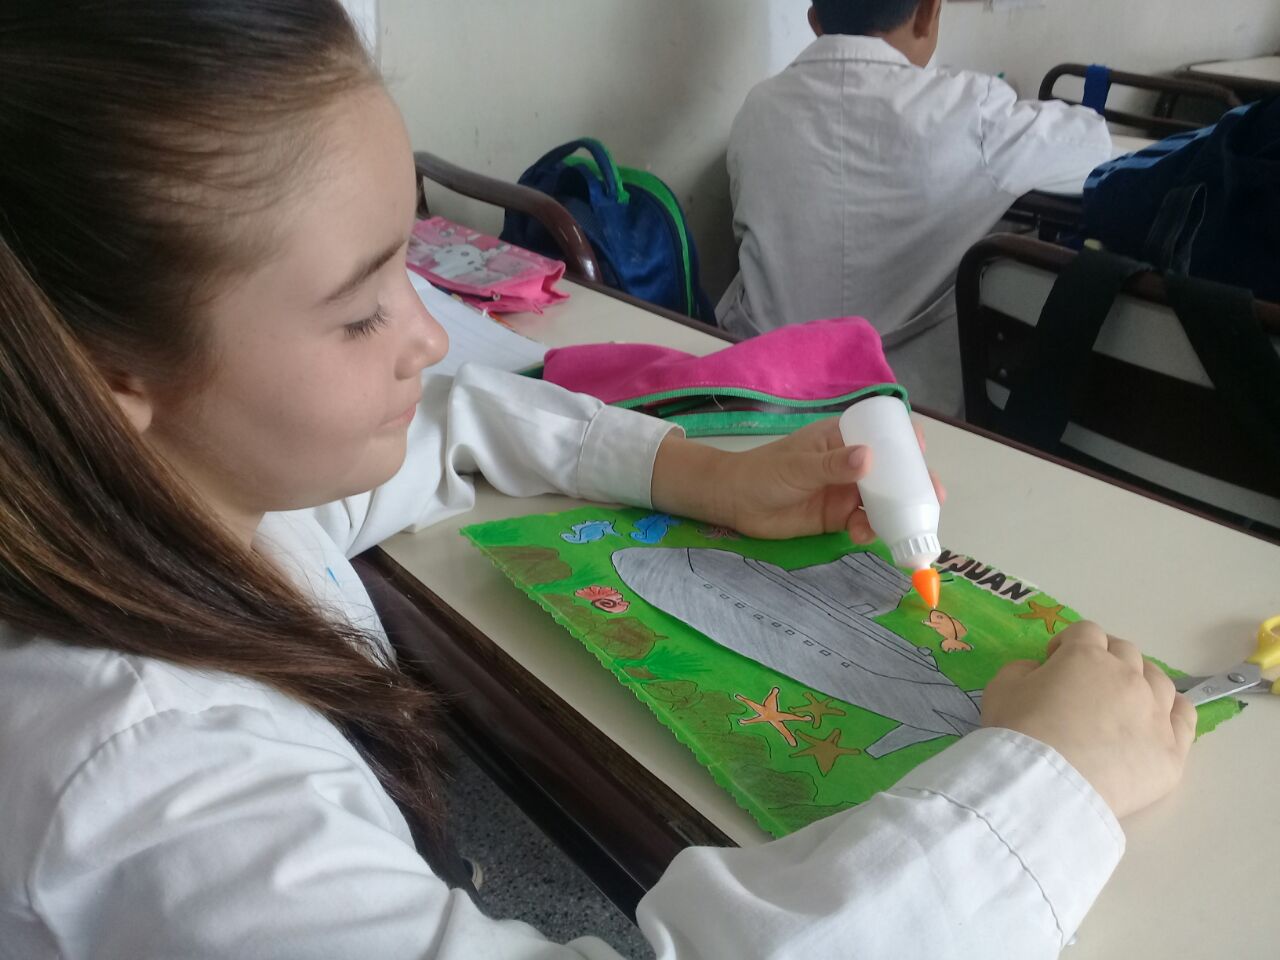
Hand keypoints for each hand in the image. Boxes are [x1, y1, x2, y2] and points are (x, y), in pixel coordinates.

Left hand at [651, 418, 943, 540]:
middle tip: (932, 498)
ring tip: (908, 526)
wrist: (733, 502)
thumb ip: (832, 465)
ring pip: (884, 501)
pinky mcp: (838, 518)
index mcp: (843, 438)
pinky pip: (864, 523)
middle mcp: (852, 464)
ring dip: (899, 512)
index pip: (883, 434)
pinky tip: (865, 535)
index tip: (922, 453)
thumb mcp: (798, 466)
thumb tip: (868, 458)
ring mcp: (847, 492)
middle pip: (893, 472)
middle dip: (914, 484)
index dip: (907, 442)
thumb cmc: (763, 472)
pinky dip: (871, 530)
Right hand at [981, 621, 1196, 818]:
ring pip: (1158, 679)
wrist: (1047, 787)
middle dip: (1104, 658)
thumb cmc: (1020, 733)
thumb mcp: (1001, 689)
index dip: (1068, 643)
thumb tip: (1039, 671)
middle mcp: (1127, 676)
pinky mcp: (1171, 749)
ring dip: (1140, 680)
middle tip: (1086, 682)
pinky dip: (1173, 711)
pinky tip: (1158, 718)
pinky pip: (1185, 717)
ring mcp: (1155, 711)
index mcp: (1086, 656)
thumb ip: (1022, 669)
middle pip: (1125, 651)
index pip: (1085, 632)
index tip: (1055, 661)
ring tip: (1123, 701)